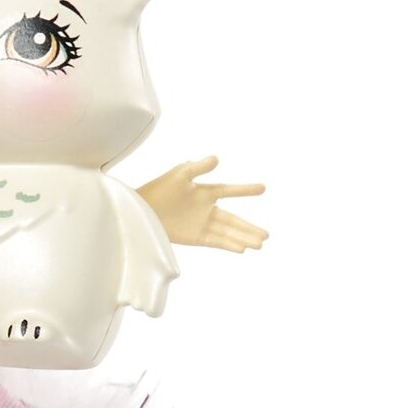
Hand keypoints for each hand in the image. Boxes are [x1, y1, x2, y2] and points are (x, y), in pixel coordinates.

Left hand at [138, 155, 266, 250]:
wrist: (139, 210)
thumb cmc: (157, 189)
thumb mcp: (179, 175)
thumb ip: (198, 168)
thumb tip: (216, 158)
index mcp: (204, 191)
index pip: (229, 190)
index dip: (245, 190)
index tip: (263, 188)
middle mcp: (205, 209)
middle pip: (233, 219)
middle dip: (249, 227)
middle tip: (267, 235)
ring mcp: (201, 224)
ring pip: (227, 233)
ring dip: (243, 238)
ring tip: (260, 244)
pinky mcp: (194, 237)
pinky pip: (215, 241)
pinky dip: (228, 244)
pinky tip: (242, 249)